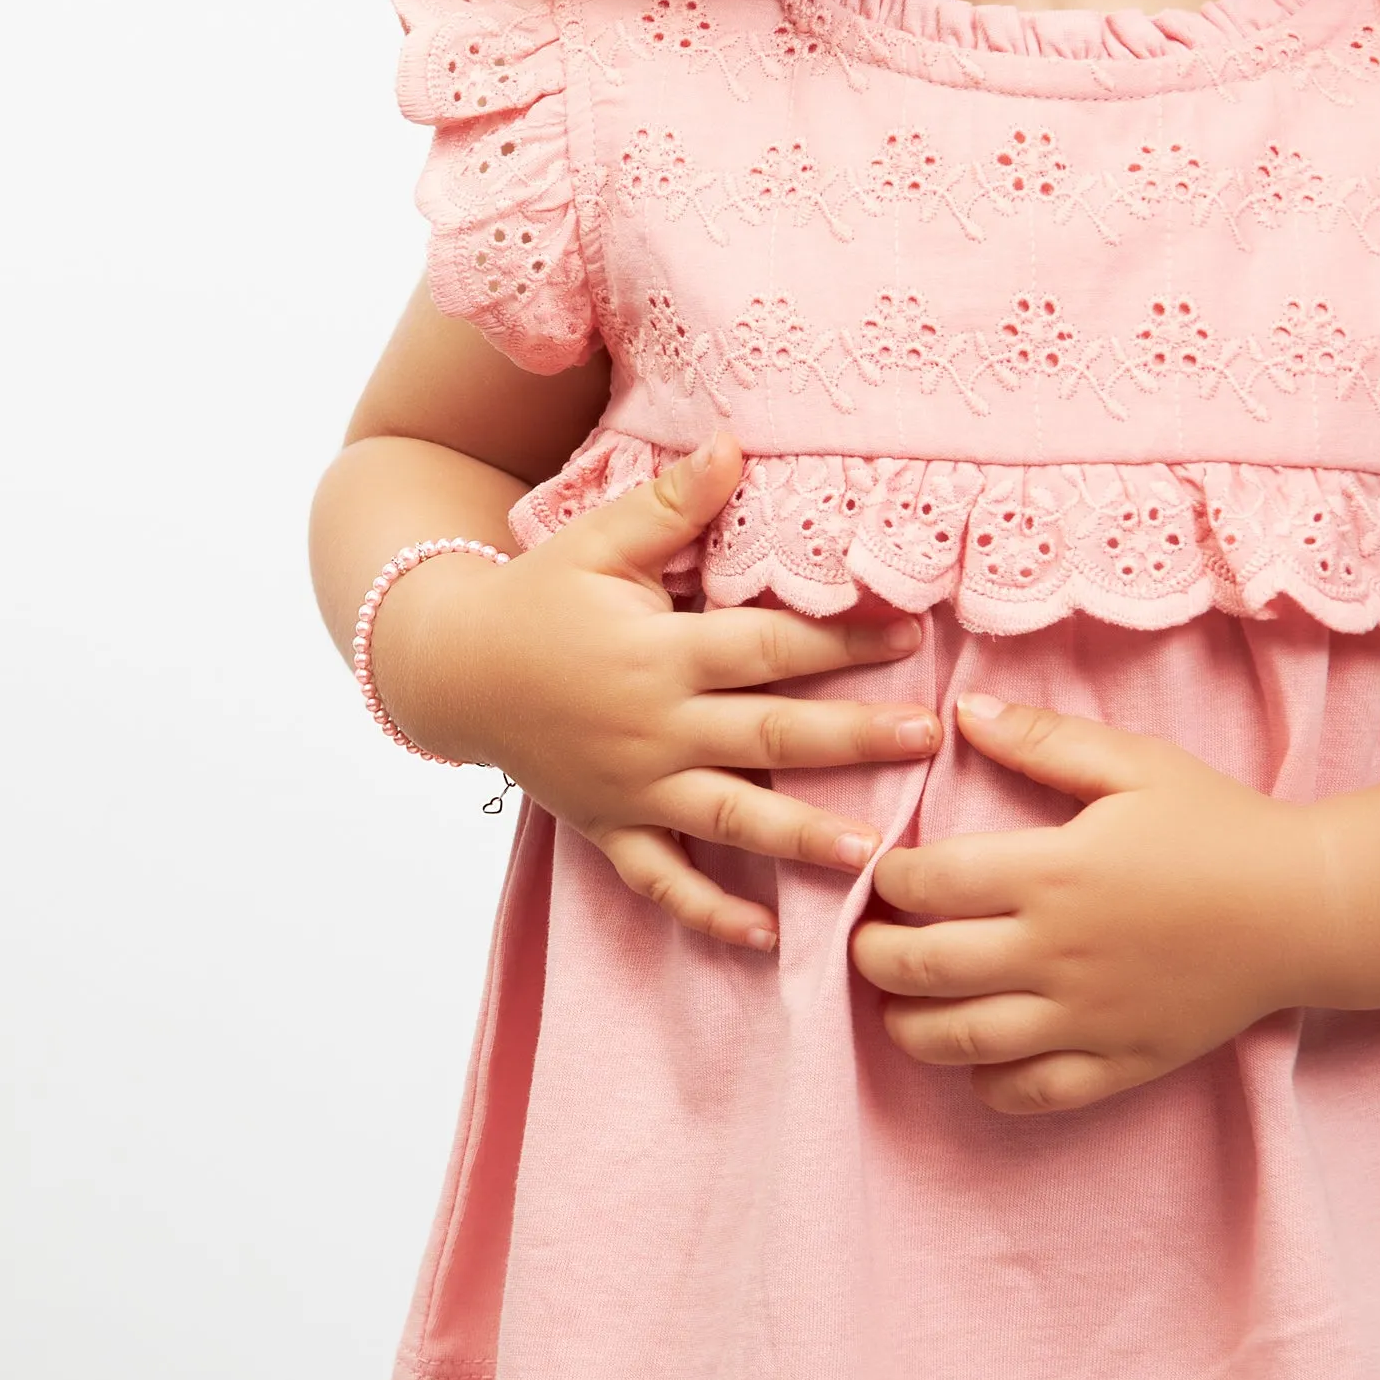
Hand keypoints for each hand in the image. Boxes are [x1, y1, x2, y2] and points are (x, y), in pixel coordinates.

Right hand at [370, 434, 942, 952]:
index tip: (912, 638)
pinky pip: (662, 881)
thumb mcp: (597, 540)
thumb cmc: (536, 597)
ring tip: (869, 852)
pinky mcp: (610, 828)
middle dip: (854, 737)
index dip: (843, 643)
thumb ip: (673, 503)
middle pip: (770, 733)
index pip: (768, 648)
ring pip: (730, 816)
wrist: (451, 668)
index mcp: (660, 653)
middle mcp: (654, 726)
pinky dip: (710, 912)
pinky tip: (768, 938)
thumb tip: (733, 441)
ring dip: (802, 836)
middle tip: (927, 739)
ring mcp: (633, 787)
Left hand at [850, 696, 1317, 1115]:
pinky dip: (987, 1084)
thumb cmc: (1219, 825)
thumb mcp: (1135, 763)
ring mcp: (1087, 1017)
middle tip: (868, 943)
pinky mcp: (1121, 1063)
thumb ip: (1042, 739)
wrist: (1306, 907)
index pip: (930, 883)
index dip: (888, 879)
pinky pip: (1032, 1093)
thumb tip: (962, 711)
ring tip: (899, 1006)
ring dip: (910, 1027)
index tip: (885, 872)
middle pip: (926, 968)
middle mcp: (1058, 951)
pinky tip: (977, 1059)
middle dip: (875, 957)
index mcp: (1053, 872)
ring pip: (963, 1042)